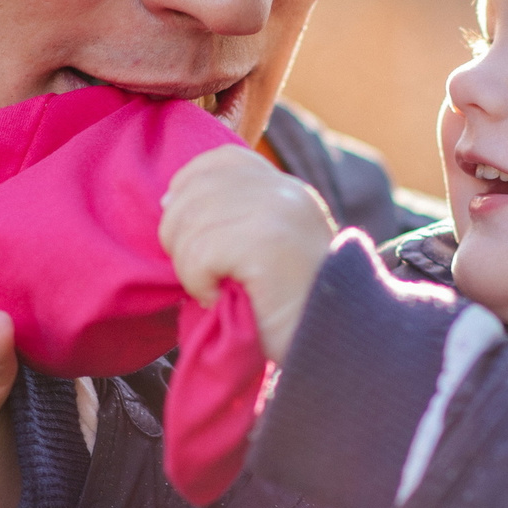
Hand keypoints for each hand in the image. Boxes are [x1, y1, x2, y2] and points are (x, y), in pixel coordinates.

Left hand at [158, 146, 335, 363]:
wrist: (339, 347)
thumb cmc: (294, 312)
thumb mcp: (268, 249)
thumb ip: (234, 217)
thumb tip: (168, 200)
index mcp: (285, 188)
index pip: (220, 159)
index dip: (189, 189)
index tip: (188, 233)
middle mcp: (283, 190)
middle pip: (192, 192)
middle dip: (180, 239)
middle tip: (204, 277)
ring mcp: (276, 210)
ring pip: (188, 226)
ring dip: (189, 270)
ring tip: (218, 291)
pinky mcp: (265, 240)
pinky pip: (198, 255)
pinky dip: (199, 285)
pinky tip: (222, 299)